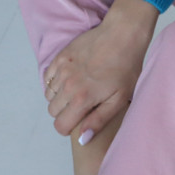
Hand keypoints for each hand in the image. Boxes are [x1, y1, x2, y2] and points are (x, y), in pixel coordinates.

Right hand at [43, 0, 158, 137]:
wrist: (123, 34)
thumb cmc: (126, 66)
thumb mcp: (119, 98)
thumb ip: (99, 120)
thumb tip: (82, 140)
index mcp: (82, 98)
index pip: (60, 126)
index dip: (69, 127)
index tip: (80, 119)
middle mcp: (68, 84)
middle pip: (53, 111)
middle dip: (65, 111)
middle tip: (82, 102)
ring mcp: (62, 69)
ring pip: (49, 94)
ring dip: (60, 96)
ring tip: (79, 88)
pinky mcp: (61, 56)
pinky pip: (48, 77)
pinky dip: (56, 81)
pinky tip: (72, 77)